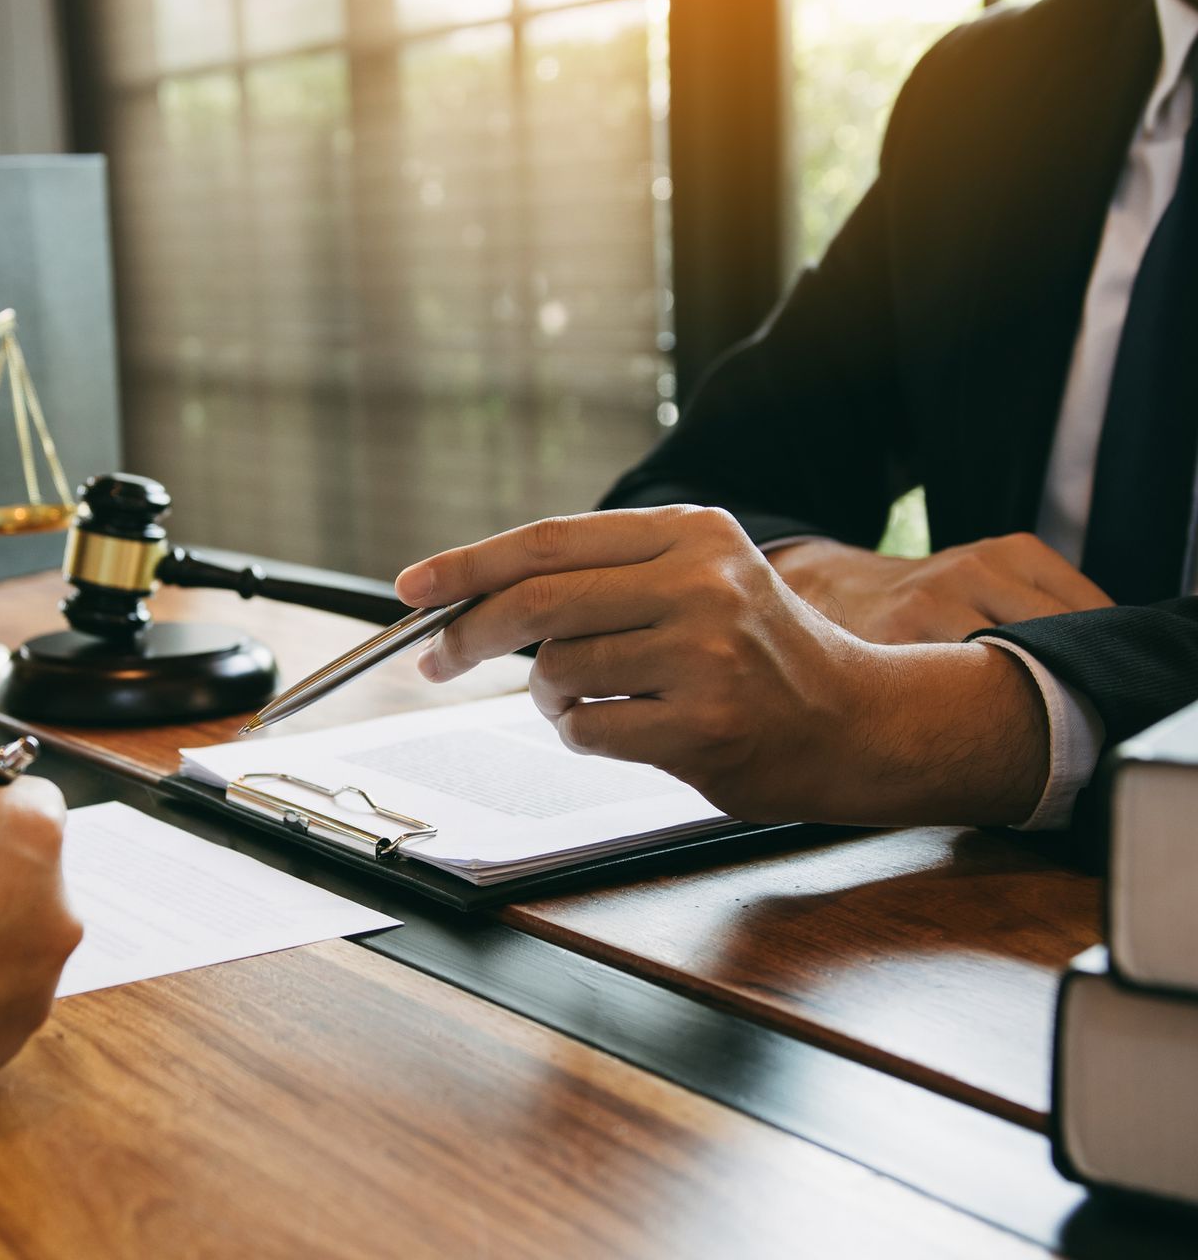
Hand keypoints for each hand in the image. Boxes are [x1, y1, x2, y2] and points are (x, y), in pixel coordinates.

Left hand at [395, 506, 1049, 827]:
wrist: (856, 723)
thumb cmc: (756, 656)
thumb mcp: (696, 581)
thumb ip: (602, 578)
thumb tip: (471, 596)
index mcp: (690, 534)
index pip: (549, 541)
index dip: (468, 564)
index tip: (413, 586)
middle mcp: (699, 582)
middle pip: (538, 602)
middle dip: (469, 634)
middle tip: (438, 658)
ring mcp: (705, 654)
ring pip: (557, 673)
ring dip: (549, 697)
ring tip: (596, 699)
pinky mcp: (703, 722)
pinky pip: (586, 729)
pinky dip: (581, 735)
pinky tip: (625, 729)